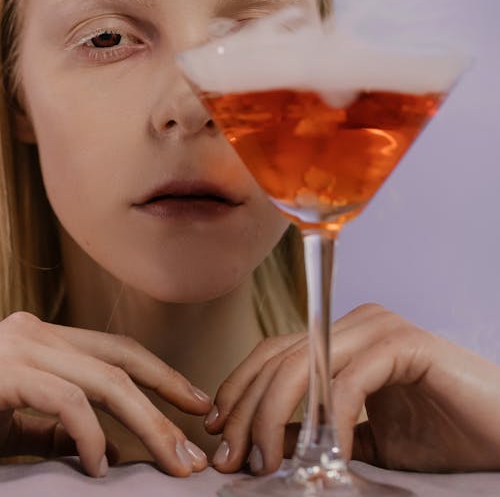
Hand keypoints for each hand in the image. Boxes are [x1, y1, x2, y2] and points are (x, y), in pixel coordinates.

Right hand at [0, 312, 210, 476]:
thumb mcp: (15, 423)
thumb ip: (58, 431)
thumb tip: (115, 450)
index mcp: (42, 340)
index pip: (116, 350)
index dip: (161, 374)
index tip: (196, 402)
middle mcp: (35, 333)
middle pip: (120, 363)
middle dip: (168, 400)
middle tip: (197, 442)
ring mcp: (20, 349)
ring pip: (105, 381)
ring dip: (148, 423)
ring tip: (172, 461)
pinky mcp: (6, 373)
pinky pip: (67, 402)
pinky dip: (91, 436)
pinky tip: (99, 467)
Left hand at [206, 303, 499, 473]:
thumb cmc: (440, 437)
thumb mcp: (360, 440)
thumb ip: (313, 431)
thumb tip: (260, 441)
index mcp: (342, 338)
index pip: (273, 352)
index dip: (238, 388)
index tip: (215, 431)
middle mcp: (356, 323)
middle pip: (279, 357)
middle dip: (246, 409)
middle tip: (231, 458)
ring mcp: (379, 328)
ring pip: (304, 365)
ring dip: (275, 417)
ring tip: (266, 463)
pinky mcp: (406, 344)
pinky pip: (350, 382)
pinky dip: (330, 422)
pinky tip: (328, 457)